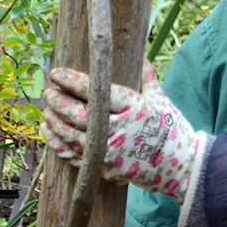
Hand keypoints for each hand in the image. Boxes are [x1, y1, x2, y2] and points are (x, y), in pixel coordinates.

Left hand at [41, 59, 209, 204]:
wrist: (180, 165)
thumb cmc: (171, 128)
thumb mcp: (161, 99)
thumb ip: (147, 78)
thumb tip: (140, 57)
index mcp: (132, 107)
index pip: (95, 90)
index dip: (72, 81)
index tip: (57, 73)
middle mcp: (119, 129)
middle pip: (79, 114)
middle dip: (58, 102)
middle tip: (48, 92)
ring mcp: (110, 152)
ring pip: (72, 136)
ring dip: (55, 123)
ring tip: (47, 111)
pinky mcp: (105, 169)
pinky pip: (75, 157)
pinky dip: (59, 145)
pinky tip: (51, 134)